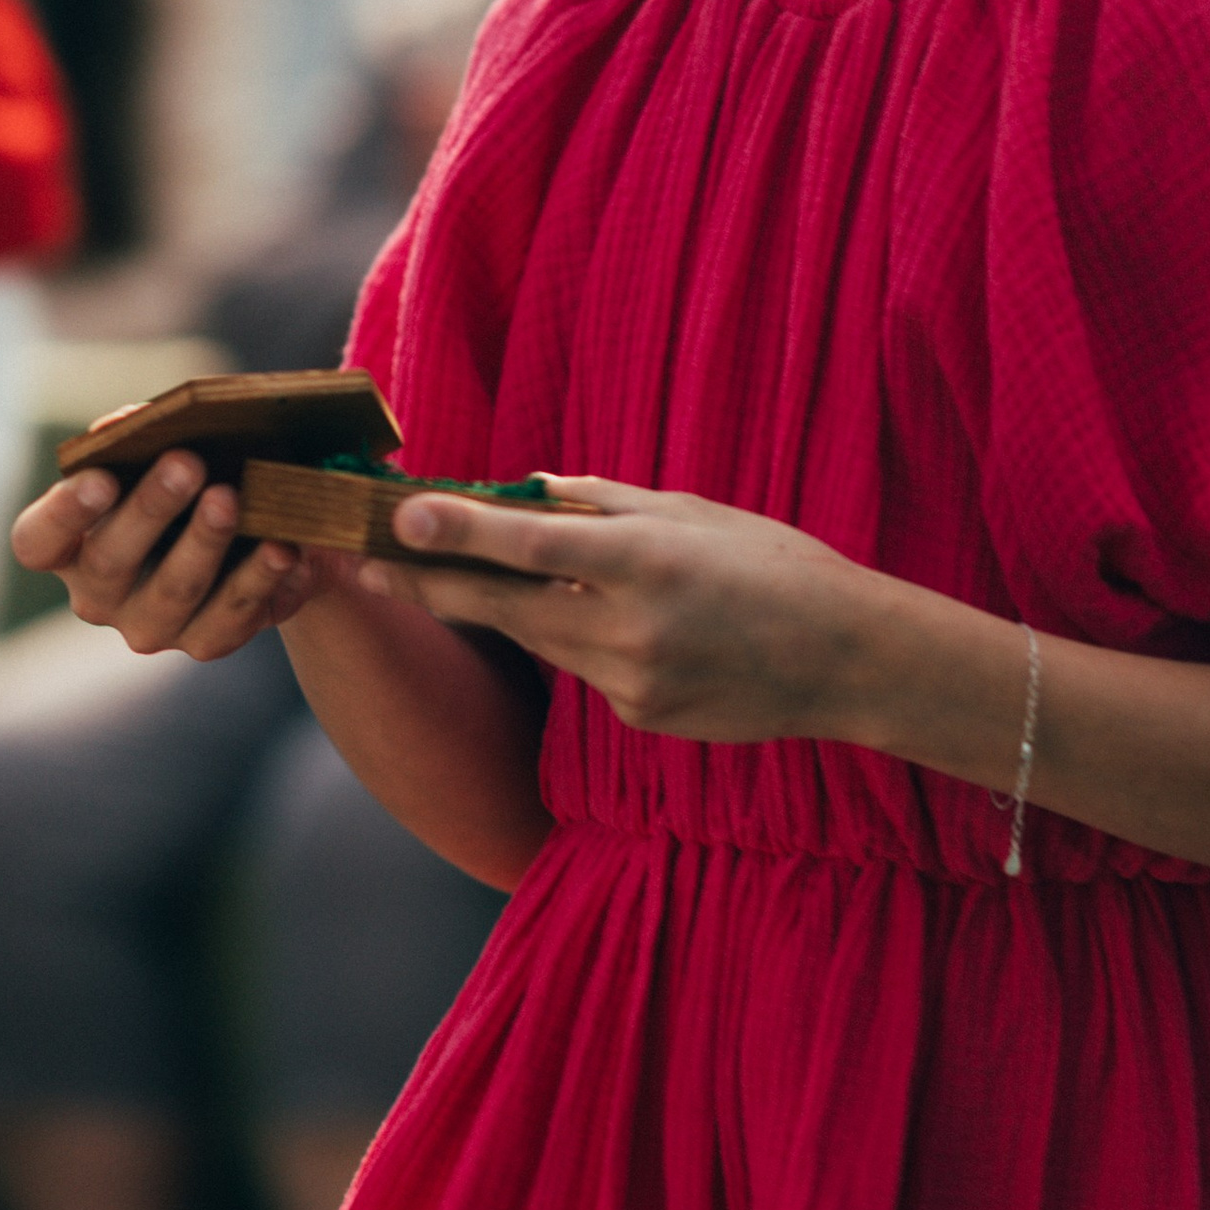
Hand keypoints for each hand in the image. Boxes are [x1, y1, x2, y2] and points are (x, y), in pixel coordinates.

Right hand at [10, 447, 341, 660]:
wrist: (245, 534)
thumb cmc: (182, 481)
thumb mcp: (154, 455)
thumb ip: (136, 437)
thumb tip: (129, 421)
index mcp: (69, 547)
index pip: (38, 542)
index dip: (63, 514)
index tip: (100, 477)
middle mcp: (98, 596)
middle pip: (111, 561)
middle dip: (151, 508)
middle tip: (187, 462)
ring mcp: (151, 626)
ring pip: (175, 590)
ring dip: (205, 542)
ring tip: (232, 498)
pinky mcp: (207, 641)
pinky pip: (234, 615)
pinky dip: (261, 577)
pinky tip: (282, 546)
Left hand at [368, 477, 872, 744]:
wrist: (845, 659)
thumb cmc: (775, 565)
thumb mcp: (693, 512)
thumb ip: (603, 504)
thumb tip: (528, 493)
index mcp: (645, 559)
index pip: (529, 543)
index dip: (457, 530)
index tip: (397, 517)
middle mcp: (629, 626)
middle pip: (503, 605)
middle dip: (428, 581)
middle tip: (364, 561)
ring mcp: (632, 682)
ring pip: (538, 638)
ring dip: (505, 606)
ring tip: (456, 571)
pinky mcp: (640, 716)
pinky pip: (584, 670)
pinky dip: (582, 640)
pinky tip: (628, 626)